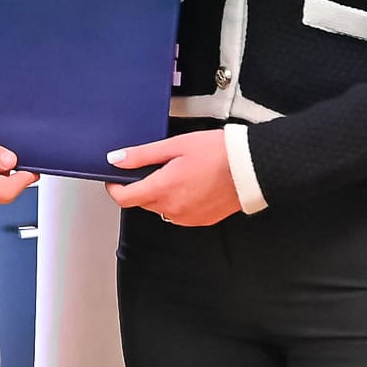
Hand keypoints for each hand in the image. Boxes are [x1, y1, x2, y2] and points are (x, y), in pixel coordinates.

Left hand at [104, 129, 240, 226]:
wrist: (250, 167)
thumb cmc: (217, 153)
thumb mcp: (175, 146)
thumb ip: (142, 155)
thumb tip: (116, 159)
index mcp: (162, 190)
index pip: (124, 198)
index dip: (115, 187)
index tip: (116, 177)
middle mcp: (172, 209)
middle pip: (143, 201)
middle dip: (142, 185)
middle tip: (157, 165)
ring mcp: (187, 218)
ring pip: (161, 208)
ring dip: (162, 193)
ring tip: (180, 172)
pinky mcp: (201, 221)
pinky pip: (179, 213)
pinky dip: (179, 200)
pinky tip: (192, 183)